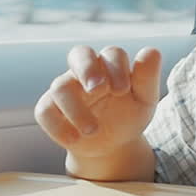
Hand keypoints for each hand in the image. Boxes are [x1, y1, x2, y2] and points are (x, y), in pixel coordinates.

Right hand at [34, 45, 161, 176]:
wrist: (114, 144)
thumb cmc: (130, 114)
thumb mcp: (144, 99)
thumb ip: (147, 77)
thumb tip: (151, 51)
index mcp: (111, 65)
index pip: (111, 54)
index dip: (116, 68)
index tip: (123, 90)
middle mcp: (85, 71)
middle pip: (79, 53)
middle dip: (87, 68)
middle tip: (97, 89)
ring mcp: (66, 89)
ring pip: (60, 86)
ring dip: (76, 108)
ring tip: (93, 130)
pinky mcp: (50, 109)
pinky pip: (44, 111)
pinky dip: (58, 126)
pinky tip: (75, 140)